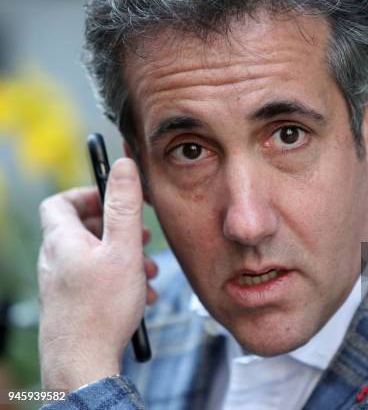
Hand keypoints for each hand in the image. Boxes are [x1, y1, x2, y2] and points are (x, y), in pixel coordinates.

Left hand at [37, 158, 156, 390]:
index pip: (60, 203)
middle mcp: (56, 260)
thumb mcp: (123, 250)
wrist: (82, 362)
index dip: (87, 195)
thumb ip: (124, 207)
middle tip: (142, 237)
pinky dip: (118, 279)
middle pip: (83, 230)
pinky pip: (95, 280)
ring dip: (124, 258)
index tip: (114, 200)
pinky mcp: (71, 303)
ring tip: (148, 271)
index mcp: (62, 241)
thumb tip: (124, 167)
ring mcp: (61, 284)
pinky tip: (141, 295)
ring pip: (93, 257)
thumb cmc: (102, 308)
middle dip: (118, 230)